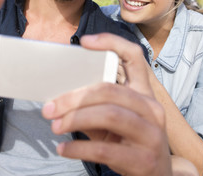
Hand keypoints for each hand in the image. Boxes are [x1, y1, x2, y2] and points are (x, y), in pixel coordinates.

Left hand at [42, 33, 171, 175]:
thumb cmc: (129, 144)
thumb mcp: (116, 122)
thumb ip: (95, 106)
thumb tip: (59, 97)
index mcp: (145, 95)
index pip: (135, 57)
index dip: (111, 43)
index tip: (84, 42)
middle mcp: (152, 110)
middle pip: (109, 90)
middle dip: (74, 97)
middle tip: (50, 108)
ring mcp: (151, 135)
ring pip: (108, 115)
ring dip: (75, 119)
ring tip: (55, 126)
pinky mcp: (143, 160)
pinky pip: (104, 149)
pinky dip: (78, 148)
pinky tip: (64, 149)